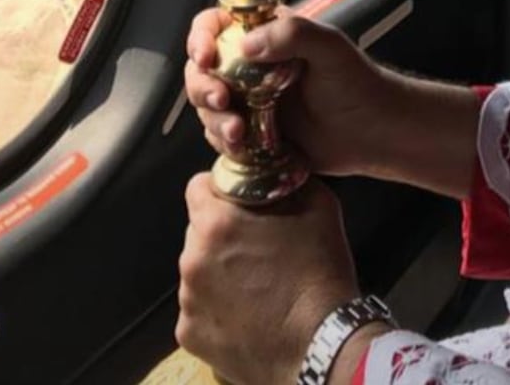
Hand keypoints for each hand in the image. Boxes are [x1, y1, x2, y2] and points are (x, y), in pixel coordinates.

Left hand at [177, 174, 379, 384]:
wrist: (321, 344)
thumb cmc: (320, 273)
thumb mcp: (318, 204)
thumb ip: (286, 178)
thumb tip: (277, 165)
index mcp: (216, 223)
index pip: (198, 186)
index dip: (221, 189)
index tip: (240, 199)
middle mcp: (192, 260)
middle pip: (199, 230)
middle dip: (222, 231)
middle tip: (257, 245)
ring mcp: (189, 302)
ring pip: (199, 270)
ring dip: (220, 269)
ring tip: (257, 282)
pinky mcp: (190, 335)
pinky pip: (200, 308)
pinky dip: (218, 307)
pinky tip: (249, 311)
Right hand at [185, 8, 387, 176]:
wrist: (373, 133)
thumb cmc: (357, 82)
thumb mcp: (329, 47)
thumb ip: (292, 34)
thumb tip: (246, 45)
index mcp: (266, 35)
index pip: (217, 24)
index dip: (201, 37)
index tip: (205, 56)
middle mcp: (251, 66)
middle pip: (202, 69)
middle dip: (202, 85)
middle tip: (221, 100)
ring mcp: (250, 101)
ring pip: (208, 106)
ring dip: (213, 120)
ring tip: (239, 134)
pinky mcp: (253, 133)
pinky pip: (221, 137)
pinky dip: (224, 143)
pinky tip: (243, 148)